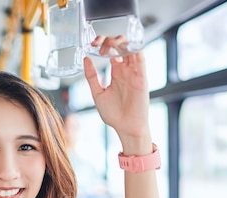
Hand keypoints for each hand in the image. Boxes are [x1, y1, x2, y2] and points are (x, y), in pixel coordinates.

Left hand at [83, 36, 150, 151]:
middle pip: (121, 46)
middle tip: (98, 44)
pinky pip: (141, 58)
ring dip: (121, 41)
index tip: (92, 45)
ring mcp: (134, 73)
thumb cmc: (114, 115)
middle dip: (110, 40)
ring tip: (110, 44)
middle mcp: (126, 70)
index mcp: (116, 73)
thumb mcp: (97, 93)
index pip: (111, 51)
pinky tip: (125, 46)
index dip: (102, 43)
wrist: (126, 128)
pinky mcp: (141, 77)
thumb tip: (85, 59)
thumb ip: (91, 76)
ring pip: (131, 48)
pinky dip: (135, 49)